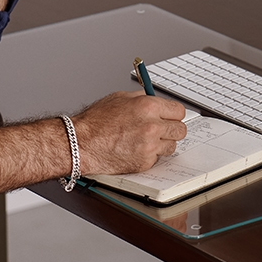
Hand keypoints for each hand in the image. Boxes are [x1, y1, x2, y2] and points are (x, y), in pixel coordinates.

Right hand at [72, 91, 187, 175]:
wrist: (81, 143)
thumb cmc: (95, 122)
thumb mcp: (120, 98)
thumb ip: (143, 99)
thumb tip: (158, 101)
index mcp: (148, 107)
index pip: (179, 111)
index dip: (174, 114)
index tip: (171, 116)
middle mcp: (152, 126)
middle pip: (180, 130)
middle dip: (172, 129)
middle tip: (163, 129)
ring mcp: (149, 146)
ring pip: (171, 146)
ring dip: (163, 144)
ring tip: (146, 140)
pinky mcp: (143, 163)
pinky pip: (157, 158)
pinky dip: (149, 155)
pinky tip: (136, 149)